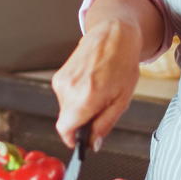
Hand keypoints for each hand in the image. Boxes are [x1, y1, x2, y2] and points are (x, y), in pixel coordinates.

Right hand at [52, 22, 142, 151]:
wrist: (114, 35)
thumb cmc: (122, 63)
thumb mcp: (121, 101)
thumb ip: (104, 125)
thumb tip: (93, 144)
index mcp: (85, 97)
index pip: (65, 130)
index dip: (72, 139)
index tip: (80, 142)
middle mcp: (68, 89)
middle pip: (66, 120)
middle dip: (81, 121)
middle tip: (100, 108)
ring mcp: (61, 80)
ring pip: (65, 109)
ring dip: (79, 108)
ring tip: (97, 92)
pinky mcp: (58, 75)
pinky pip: (64, 96)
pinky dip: (75, 97)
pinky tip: (90, 84)